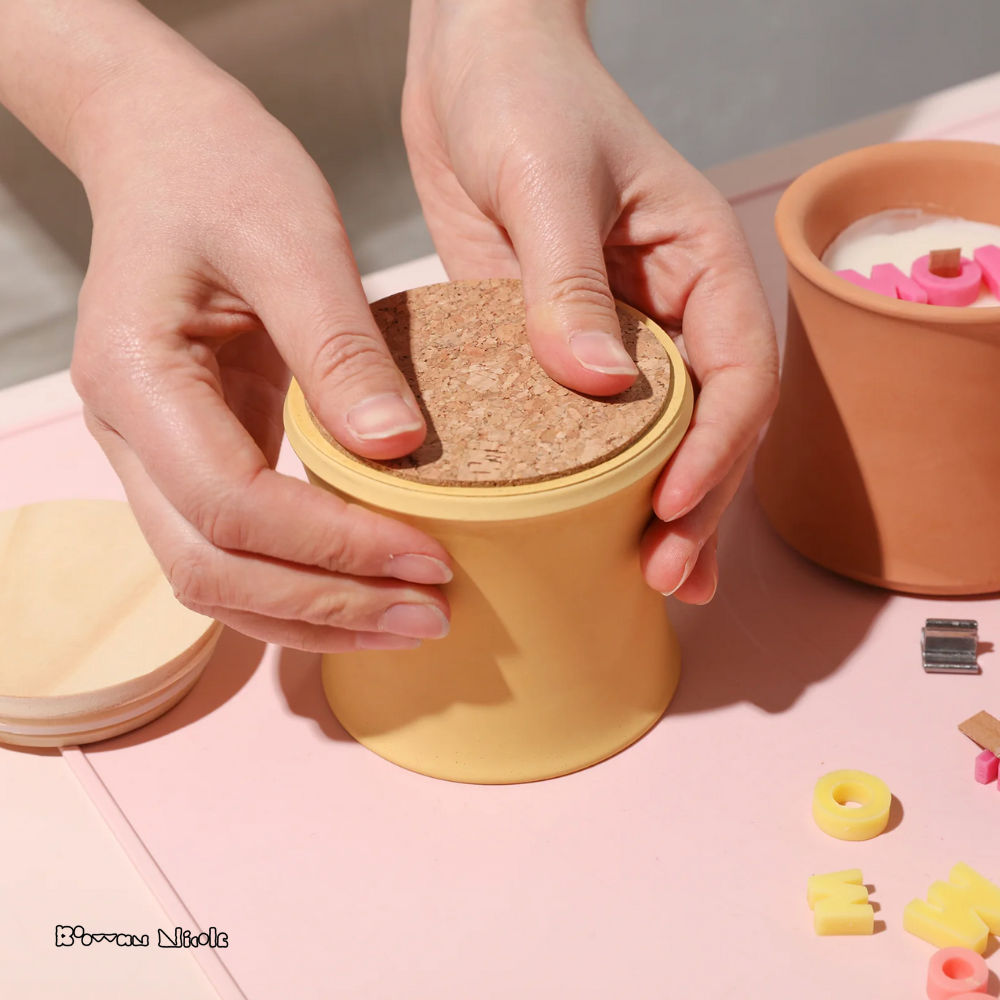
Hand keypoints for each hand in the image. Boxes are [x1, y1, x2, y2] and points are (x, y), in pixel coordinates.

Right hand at [60, 18, 452, 649]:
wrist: (166, 145)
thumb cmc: (222, 170)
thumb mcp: (293, 237)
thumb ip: (339, 348)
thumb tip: (396, 453)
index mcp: (138, 376)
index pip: (231, 504)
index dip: (334, 548)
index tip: (429, 560)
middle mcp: (129, 432)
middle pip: (212, 569)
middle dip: (325, 606)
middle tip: (430, 616)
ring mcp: (154, 451)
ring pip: (217, 577)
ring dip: (312, 614)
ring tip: (408, 621)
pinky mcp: (194, 452)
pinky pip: (236, 545)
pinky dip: (301, 580)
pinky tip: (368, 585)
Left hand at [403, 0, 778, 603]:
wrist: (468, 64)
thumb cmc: (523, 93)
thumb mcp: (548, 176)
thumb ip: (569, 281)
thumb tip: (596, 387)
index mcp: (699, 263)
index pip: (737, 370)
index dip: (718, 447)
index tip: (675, 504)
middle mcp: (667, 310)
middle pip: (707, 424)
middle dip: (696, 504)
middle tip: (667, 576)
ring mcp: (611, 336)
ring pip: (650, 440)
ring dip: (656, 512)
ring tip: (648, 584)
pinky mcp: (549, 350)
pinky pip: (576, 428)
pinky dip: (585, 485)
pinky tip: (579, 535)